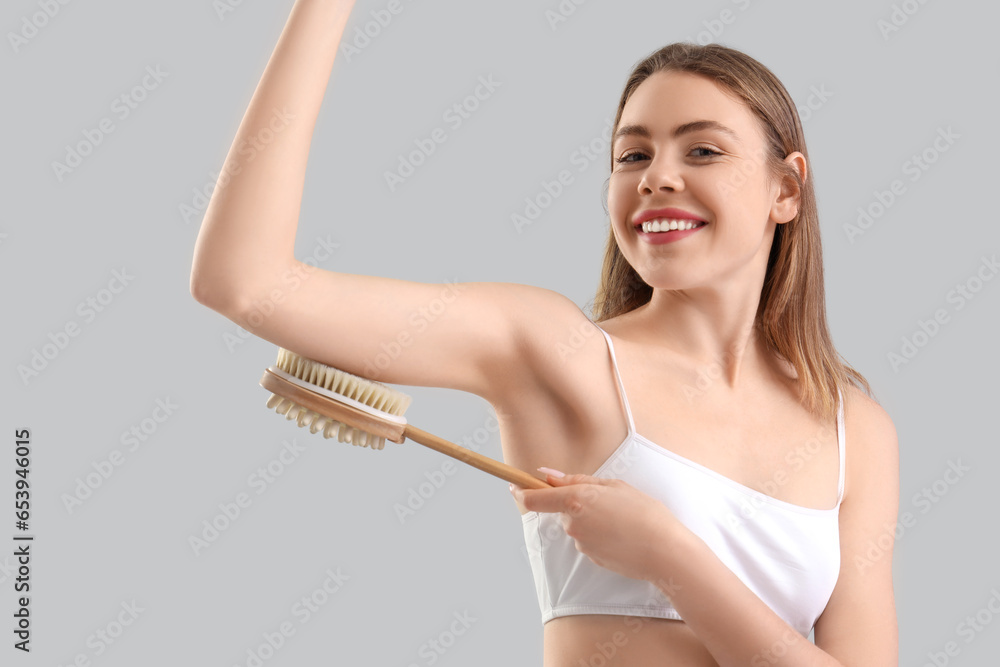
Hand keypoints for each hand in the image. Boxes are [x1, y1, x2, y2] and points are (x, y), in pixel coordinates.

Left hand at [511, 469, 685, 582]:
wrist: (665, 552)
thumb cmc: (644, 513)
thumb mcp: (614, 486)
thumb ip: (577, 480)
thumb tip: (547, 475)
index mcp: (576, 500)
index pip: (534, 499)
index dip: (521, 491)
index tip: (514, 485)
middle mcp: (572, 524)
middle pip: (562, 509)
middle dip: (577, 503)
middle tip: (609, 500)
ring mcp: (580, 543)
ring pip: (578, 524)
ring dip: (592, 519)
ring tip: (622, 518)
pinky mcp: (591, 558)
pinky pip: (589, 539)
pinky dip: (601, 534)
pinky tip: (622, 533)